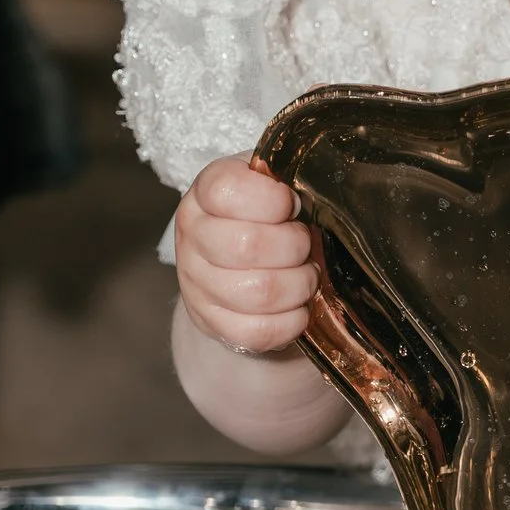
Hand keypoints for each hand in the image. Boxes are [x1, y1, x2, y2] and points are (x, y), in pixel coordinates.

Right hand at [174, 155, 316, 354]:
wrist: (236, 266)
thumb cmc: (264, 217)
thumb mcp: (270, 184)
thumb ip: (286, 178)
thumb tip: (317, 191)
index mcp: (206, 192)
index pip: (228, 191)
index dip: (273, 200)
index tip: (292, 205)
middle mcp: (193, 235)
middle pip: (247, 245)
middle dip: (294, 246)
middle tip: (305, 244)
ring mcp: (197, 283)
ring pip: (259, 292)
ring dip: (299, 285)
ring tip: (306, 275)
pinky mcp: (212, 322)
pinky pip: (258, 331)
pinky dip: (291, 321)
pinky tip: (298, 307)